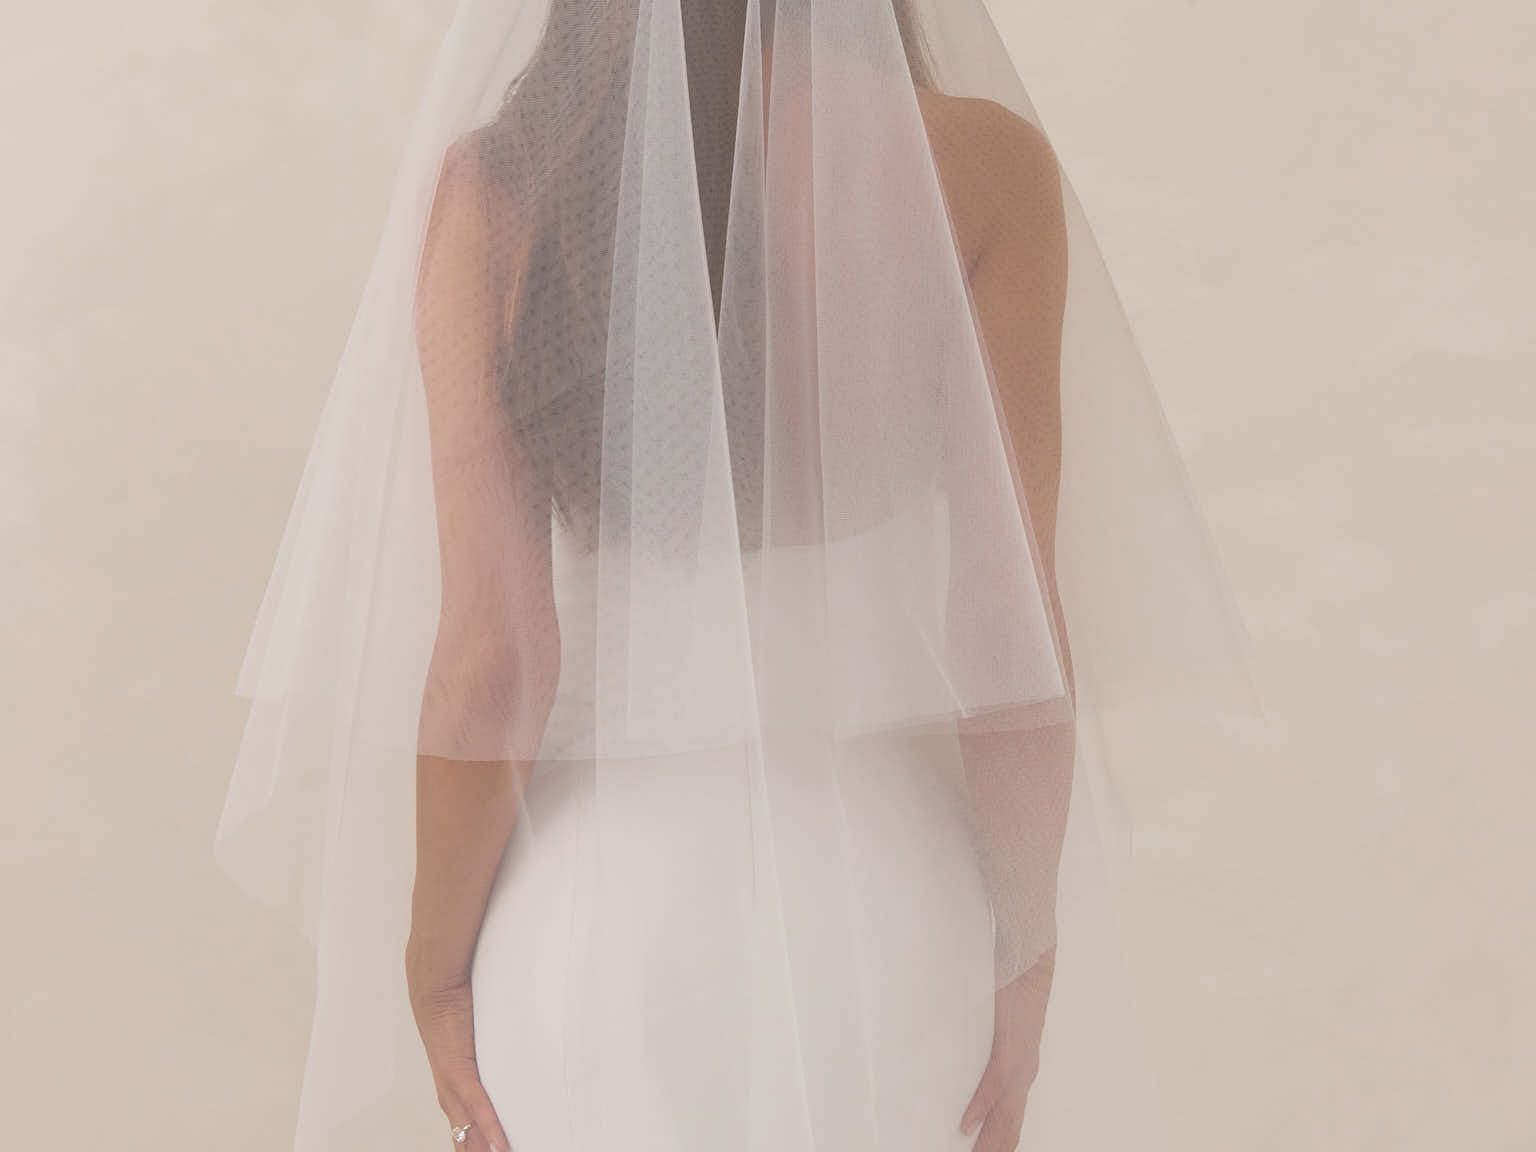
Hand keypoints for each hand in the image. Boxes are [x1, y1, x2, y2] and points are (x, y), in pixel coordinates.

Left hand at [406, 941, 510, 1151]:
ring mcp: (452, 1083)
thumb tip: (514, 1047)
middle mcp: (449, 1090)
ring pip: (469, 1130)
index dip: (475, 1145)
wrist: (436, 985)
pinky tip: (500, 1147)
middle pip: (464, 1137)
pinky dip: (489, 1129)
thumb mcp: (477, 1034)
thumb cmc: (456, 1004)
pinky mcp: (459, 1071)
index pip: (465, 1127)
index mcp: (452, 1085)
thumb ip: (490, 1045)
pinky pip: (477, 1107)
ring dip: (482, 1149)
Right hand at [960, 946, 1054, 1151]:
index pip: (1010, 1119)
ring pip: (1004, 1116)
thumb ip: (985, 1046)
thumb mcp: (998, 1028)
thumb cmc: (1012, 990)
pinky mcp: (1009, 1049)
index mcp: (1021, 1072)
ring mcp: (1019, 1064)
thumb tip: (962, 1056)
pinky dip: (979, 1110)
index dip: (999, 1141)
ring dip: (987, 1141)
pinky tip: (965, 1126)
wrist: (1029, 962)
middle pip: (1009, 1126)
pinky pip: (993, 1088)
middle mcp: (1024, 1074)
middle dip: (992, 1148)